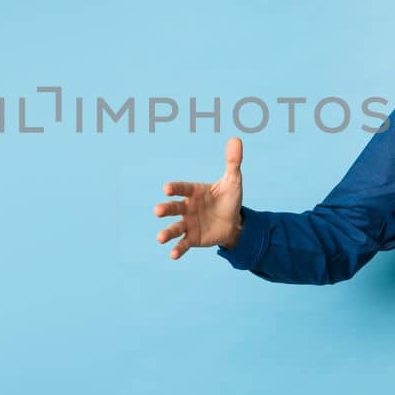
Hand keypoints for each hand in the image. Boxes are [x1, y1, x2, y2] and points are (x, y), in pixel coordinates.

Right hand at [154, 137, 244, 259]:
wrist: (234, 223)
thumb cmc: (229, 199)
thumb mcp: (233, 181)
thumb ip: (232, 162)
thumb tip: (237, 139)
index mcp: (194, 192)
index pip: (183, 188)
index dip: (175, 188)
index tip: (166, 188)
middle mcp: (187, 207)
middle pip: (174, 207)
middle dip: (165, 209)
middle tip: (157, 211)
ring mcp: (188, 223)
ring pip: (175, 227)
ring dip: (167, 232)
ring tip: (160, 238)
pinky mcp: (192, 238)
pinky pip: (183, 244)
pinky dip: (178, 249)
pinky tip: (172, 255)